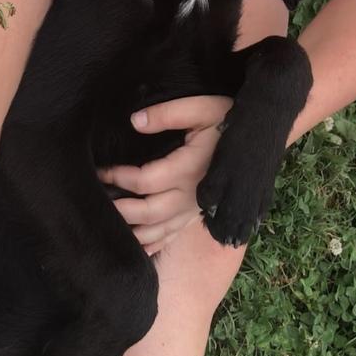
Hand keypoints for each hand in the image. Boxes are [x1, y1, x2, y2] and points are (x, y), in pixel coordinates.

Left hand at [97, 96, 232, 255]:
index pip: (146, 181)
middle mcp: (192, 195)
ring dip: (132, 232)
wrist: (258, 140)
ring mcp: (194, 209)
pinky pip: (171, 236)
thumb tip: (135, 121)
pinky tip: (134, 247)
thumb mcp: (201, 108)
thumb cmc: (228, 120)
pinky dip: (150, 244)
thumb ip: (168, 113)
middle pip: (149, 212)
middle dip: (120, 209)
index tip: (101, 171)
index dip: (119, 177)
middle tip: (97, 201)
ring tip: (109, 225)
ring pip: (158, 231)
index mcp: (190, 168)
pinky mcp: (196, 214)